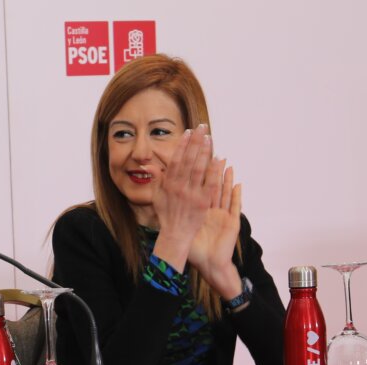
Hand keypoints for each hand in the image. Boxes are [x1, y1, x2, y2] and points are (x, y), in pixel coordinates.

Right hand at [150, 124, 216, 271]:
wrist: (175, 235)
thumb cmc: (166, 215)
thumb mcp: (156, 196)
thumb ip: (156, 179)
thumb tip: (148, 165)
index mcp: (169, 184)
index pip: (176, 159)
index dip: (183, 144)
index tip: (188, 132)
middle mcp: (179, 187)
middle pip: (189, 160)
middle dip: (196, 142)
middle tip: (202, 127)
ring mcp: (192, 194)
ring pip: (199, 168)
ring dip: (205, 152)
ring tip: (210, 137)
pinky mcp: (203, 202)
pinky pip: (210, 183)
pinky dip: (214, 170)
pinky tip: (219, 158)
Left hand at [187, 161, 245, 298]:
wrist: (212, 265)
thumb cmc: (199, 250)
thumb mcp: (186, 231)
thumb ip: (179, 218)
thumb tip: (166, 206)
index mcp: (203, 212)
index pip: (200, 190)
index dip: (197, 175)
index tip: (194, 161)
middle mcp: (215, 211)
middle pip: (214, 187)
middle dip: (213, 170)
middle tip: (212, 153)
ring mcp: (224, 216)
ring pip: (226, 194)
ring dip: (227, 179)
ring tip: (228, 164)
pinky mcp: (232, 224)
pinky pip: (235, 207)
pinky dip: (237, 196)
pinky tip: (239, 184)